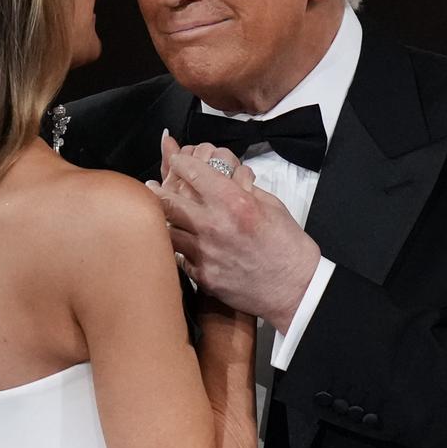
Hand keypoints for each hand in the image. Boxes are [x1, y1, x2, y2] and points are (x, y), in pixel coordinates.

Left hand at [153, 132, 320, 324]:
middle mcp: (215, 225)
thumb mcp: (271, 205)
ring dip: (163, 221)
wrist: (295, 288)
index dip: (180, 162)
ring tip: (158, 214)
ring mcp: (205, 253)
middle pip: (169, 201)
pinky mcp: (203, 276)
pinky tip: (177, 243)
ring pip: (167, 230)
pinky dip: (177, 248)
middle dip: (157, 189)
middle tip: (151, 185)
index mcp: (234, 202)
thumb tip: (230, 176)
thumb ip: (244, 188)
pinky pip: (178, 257)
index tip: (175, 160)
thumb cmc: (287, 246)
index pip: (195, 173)